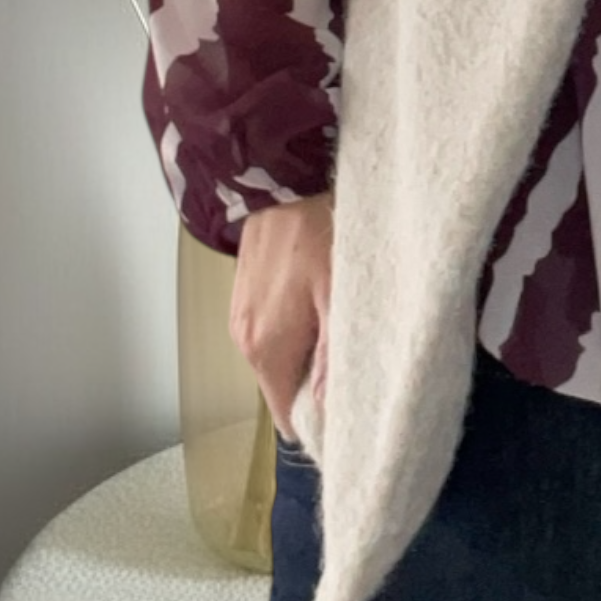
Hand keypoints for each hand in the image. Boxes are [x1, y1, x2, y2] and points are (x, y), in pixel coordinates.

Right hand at [232, 192, 332, 444]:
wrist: (282, 177)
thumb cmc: (320, 231)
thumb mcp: (340, 296)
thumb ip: (334, 357)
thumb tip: (330, 413)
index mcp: (267, 350)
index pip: (289, 418)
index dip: (323, 423)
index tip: (356, 413)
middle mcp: (244, 341)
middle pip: (285, 389)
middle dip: (319, 388)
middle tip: (361, 363)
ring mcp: (239, 317)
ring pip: (279, 360)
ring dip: (308, 356)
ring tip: (344, 331)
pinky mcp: (243, 296)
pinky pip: (271, 333)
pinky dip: (296, 331)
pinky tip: (321, 307)